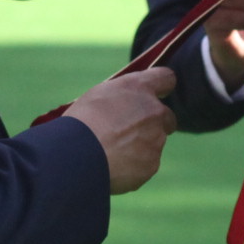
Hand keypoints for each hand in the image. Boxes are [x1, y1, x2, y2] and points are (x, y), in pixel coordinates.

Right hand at [63, 66, 177, 194]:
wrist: (78, 155)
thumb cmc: (81, 122)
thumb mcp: (99, 96)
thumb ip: (122, 97)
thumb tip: (127, 103)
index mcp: (139, 88)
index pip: (166, 78)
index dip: (161, 86)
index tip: (156, 92)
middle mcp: (154, 111)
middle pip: (166, 116)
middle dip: (154, 122)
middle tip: (130, 130)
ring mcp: (156, 139)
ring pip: (155, 141)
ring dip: (140, 145)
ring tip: (111, 151)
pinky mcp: (152, 163)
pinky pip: (146, 163)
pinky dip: (133, 165)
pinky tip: (113, 165)